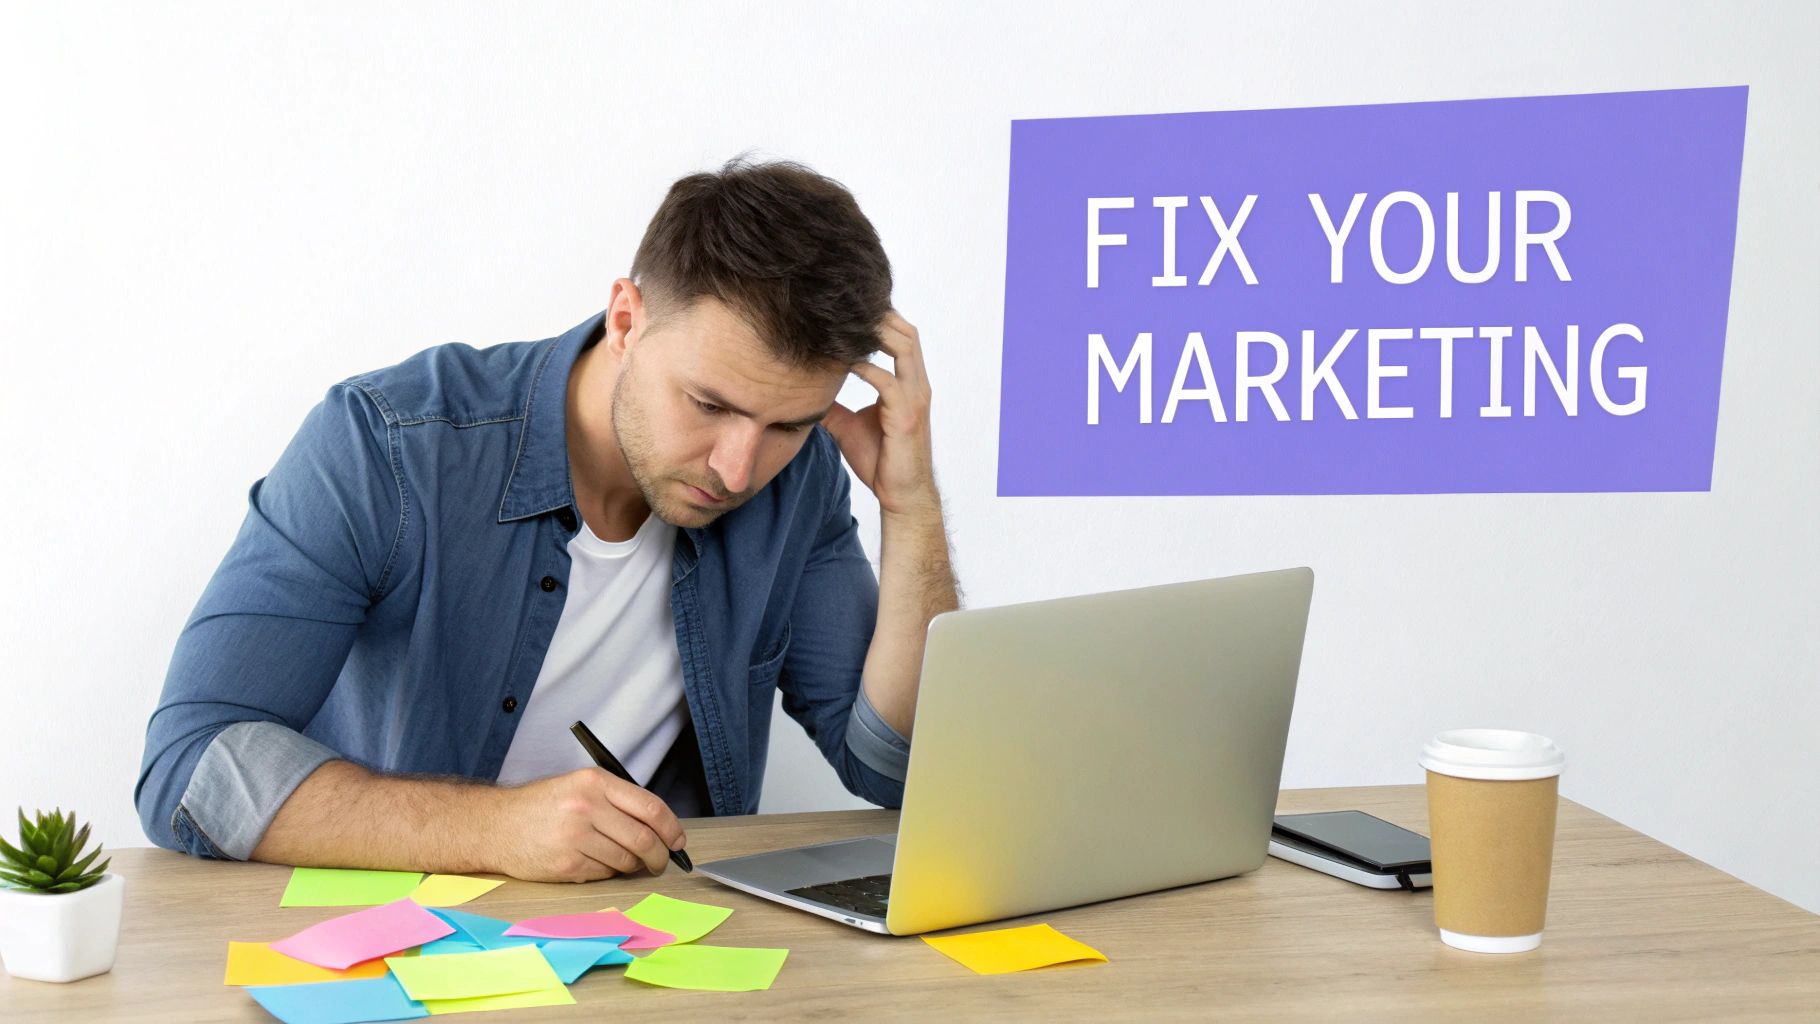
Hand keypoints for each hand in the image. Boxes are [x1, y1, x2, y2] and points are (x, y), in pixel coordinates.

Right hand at [486, 767, 686, 882]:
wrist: (495, 825)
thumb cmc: (541, 806)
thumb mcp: (579, 787)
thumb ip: (617, 801)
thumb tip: (660, 827)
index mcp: (595, 782)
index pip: (650, 807)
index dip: (672, 828)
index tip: (678, 840)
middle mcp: (586, 807)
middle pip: (644, 839)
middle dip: (660, 856)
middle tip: (660, 862)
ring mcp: (575, 837)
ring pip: (626, 860)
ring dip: (631, 866)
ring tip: (620, 860)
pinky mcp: (566, 865)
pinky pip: (603, 874)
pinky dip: (607, 873)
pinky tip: (593, 862)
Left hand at [821, 310, 938, 517]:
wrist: (900, 493)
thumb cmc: (880, 460)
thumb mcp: (847, 425)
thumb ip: (831, 405)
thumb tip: (802, 393)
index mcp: (907, 383)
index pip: (901, 337)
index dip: (880, 319)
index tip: (849, 309)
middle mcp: (915, 385)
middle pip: (907, 332)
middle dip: (880, 315)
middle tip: (847, 307)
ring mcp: (914, 398)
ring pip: (904, 347)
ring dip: (877, 332)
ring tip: (847, 325)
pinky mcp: (906, 415)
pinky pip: (887, 381)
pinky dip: (865, 368)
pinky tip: (844, 363)